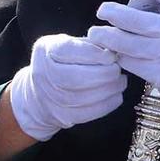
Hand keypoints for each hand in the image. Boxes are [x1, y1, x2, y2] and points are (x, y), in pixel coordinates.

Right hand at [5, 33, 128, 142]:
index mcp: (46, 51)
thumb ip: (88, 43)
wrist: (39, 94)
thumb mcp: (67, 44)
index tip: (111, 55)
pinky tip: (115, 94)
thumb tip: (115, 46)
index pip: (68, 51)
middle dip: (103, 74)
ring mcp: (51, 99)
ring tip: (120, 81)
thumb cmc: (61, 62)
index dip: (94, 54)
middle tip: (117, 69)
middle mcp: (44, 75)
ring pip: (84, 97)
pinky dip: (107, 103)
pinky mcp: (63, 116)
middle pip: (75, 78)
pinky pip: (89, 112)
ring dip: (109, 89)